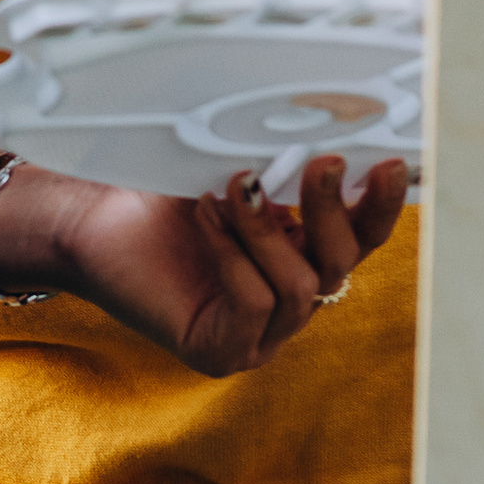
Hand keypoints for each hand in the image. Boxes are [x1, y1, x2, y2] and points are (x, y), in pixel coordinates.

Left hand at [50, 156, 409, 372]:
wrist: (90, 220)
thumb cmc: (159, 193)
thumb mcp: (230, 170)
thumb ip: (281, 163)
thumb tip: (327, 131)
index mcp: (304, 253)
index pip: (361, 236)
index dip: (382, 204)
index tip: (394, 163)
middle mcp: (291, 300)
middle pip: (343, 264)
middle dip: (333, 210)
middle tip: (320, 162)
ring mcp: (260, 334)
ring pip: (300, 286)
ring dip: (268, 229)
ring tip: (234, 185)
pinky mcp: (222, 352)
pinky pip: (254, 305)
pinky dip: (234, 255)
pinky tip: (206, 217)